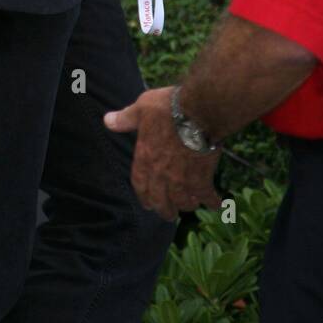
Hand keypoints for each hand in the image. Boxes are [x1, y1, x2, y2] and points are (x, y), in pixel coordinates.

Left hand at [104, 86, 221, 220]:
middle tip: (169, 214)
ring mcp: (181, 179)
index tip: (147, 204)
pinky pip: (206, 197)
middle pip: (161, 201)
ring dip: (186, 205)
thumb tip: (107, 121)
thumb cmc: (167, 108)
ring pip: (183, 203)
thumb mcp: (142, 108)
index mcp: (145, 158)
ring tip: (190, 205)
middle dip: (164, 210)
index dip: (144, 197)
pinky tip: (216, 203)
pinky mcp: (201, 179)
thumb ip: (125, 118)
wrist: (196, 112)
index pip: (140, 185)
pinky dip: (212, 202)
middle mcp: (161, 174)